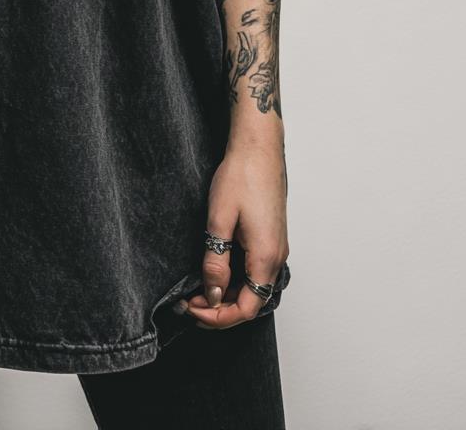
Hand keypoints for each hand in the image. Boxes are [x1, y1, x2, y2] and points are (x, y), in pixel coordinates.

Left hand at [183, 139, 288, 329]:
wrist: (258, 148)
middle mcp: (277, 257)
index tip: (192, 309)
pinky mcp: (271, 238)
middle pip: (251, 302)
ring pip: (253, 287)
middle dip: (219, 309)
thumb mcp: (219, 220)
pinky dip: (235, 279)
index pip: (246, 308)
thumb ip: (216, 261)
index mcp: (266, 257)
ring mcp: (276, 247)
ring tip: (197, 289)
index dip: (218, 317)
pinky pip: (255, 271)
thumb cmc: (241, 176)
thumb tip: (213, 294)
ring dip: (227, 294)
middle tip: (188, 302)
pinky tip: (215, 271)